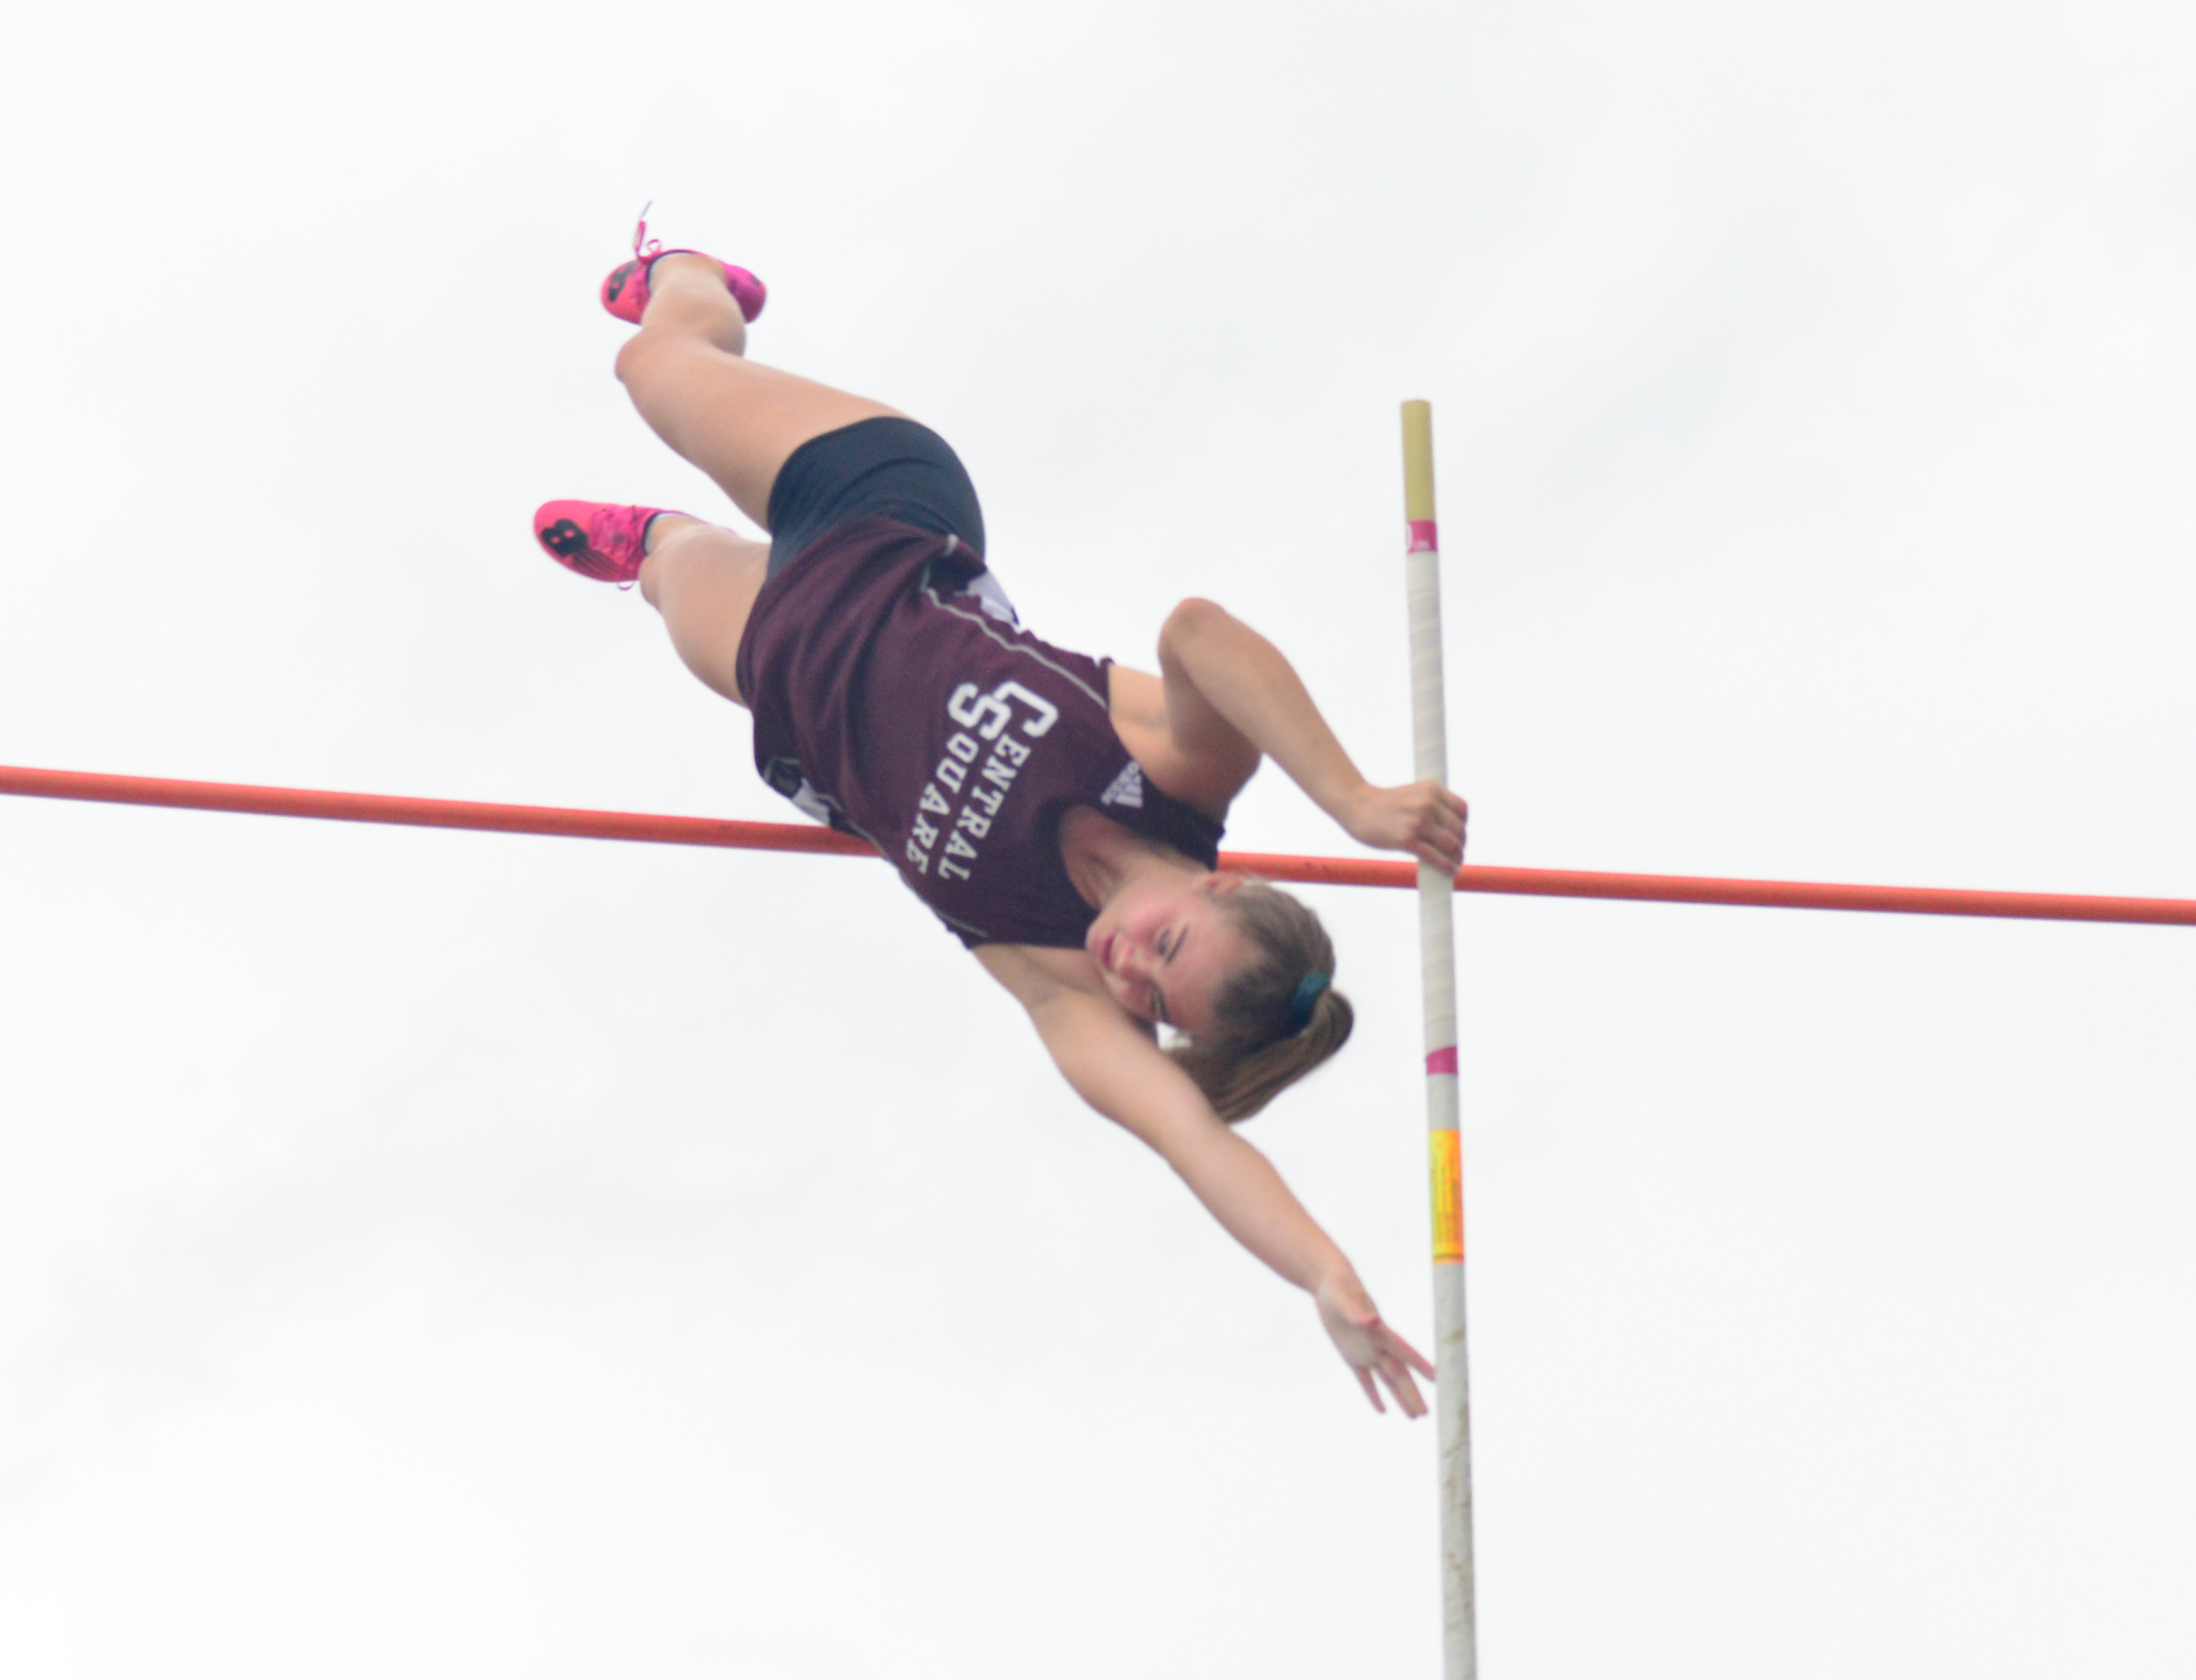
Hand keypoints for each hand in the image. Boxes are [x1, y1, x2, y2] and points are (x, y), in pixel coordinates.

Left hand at [1315, 1270, 1435, 1417]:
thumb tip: (1374, 1320)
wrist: (1327, 1282)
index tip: (1438, 1379)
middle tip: (1427, 1415)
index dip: (1420, 1365)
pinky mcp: (1351, 1356)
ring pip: (1387, 1380)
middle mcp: (1377, 1344)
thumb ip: (1358, 1313)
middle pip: (1398, 1373)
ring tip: (1415, 1416)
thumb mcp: (1345, 1300)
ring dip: (1400, 1397)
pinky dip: (1373, 1394)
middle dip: (1412, 1393)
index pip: (1404, 1352)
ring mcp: (1365, 1351)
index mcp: (1380, 1331)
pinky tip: (1382, 1410)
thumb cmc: (1338, 1287)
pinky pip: (1364, 1379)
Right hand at [1340, 781, 1468, 873]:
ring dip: (1457, 857)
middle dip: (1460, 845)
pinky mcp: (1405, 839)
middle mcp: (1427, 803)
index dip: (1463, 825)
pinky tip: (1450, 871)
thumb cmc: (1385, 804)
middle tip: (1457, 854)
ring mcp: (1417, 821)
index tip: (1458, 836)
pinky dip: (1445, 866)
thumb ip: (1432, 806)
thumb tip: (1451, 833)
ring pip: (1450, 844)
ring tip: (1455, 864)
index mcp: (1432, 789)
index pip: (1462, 810)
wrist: (1356, 805)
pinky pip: (1433, 856)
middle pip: (1459, 829)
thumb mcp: (1413, 794)